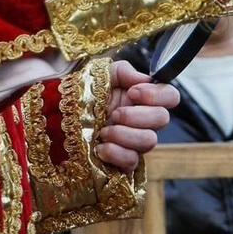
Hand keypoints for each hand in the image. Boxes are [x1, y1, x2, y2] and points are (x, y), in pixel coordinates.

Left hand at [93, 58, 178, 172]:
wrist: (61, 117)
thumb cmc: (85, 94)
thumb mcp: (103, 73)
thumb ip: (125, 71)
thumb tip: (145, 78)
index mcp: (143, 98)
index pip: (171, 97)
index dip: (156, 95)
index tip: (132, 92)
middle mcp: (144, 121)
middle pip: (162, 119)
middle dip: (136, 115)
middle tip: (114, 113)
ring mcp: (135, 143)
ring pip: (149, 141)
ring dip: (123, 134)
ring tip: (104, 130)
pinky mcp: (124, 163)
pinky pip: (132, 161)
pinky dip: (115, 153)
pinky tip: (100, 146)